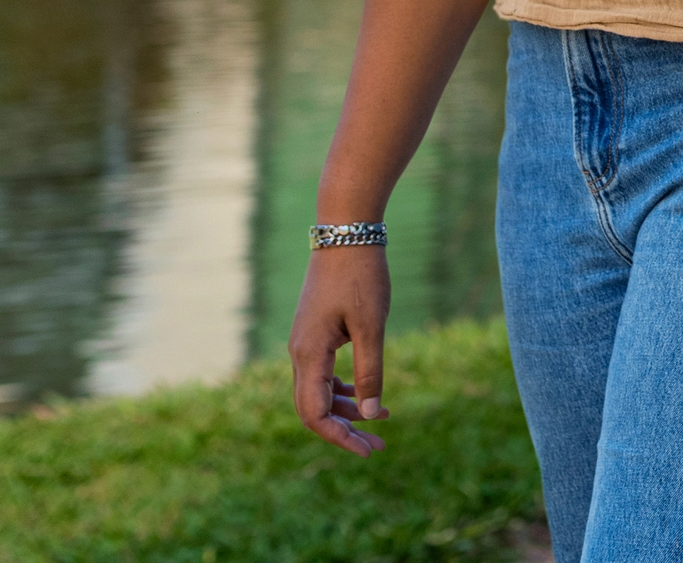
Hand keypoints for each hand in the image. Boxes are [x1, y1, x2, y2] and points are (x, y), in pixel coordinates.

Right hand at [286, 243, 392, 453]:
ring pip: (318, 392)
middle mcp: (299, 353)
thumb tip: (373, 414)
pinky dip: (343, 390)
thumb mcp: (372, 327)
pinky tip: (366, 395)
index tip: (369, 449)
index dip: (339, 437)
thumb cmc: (361, 276)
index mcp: (309, 354)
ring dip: (346, 411)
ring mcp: (304, 343)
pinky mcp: (314, 334)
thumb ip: (371, 372)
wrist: (345, 232)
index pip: (314, 413)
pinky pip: (322, 374)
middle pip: (313, 409)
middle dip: (345, 431)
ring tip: (383, 421)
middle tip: (380, 446)